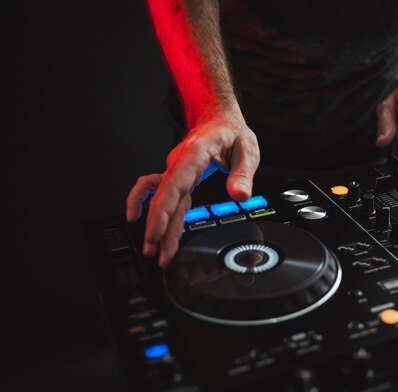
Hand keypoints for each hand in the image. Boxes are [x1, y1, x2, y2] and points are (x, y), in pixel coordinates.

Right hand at [126, 113, 259, 267]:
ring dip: (156, 225)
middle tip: (156, 256)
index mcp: (193, 156)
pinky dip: (143, 203)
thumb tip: (239, 195)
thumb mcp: (247, 150)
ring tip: (153, 250)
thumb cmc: (231, 131)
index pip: (172, 186)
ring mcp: (175, 171)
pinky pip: (156, 192)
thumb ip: (243, 174)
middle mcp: (178, 164)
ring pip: (162, 201)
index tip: (154, 233)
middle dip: (157, 230)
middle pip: (163, 200)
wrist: (218, 117)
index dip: (161, 212)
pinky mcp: (178, 178)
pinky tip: (138, 219)